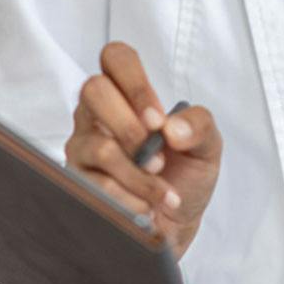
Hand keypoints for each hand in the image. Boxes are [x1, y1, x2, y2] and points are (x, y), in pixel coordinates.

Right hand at [65, 42, 221, 258]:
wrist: (175, 225)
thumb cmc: (186, 176)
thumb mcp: (207, 146)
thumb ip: (198, 125)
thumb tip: (170, 129)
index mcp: (129, 97)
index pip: (116, 57)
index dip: (134, 81)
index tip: (157, 119)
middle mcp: (98, 116)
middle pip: (92, 90)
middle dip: (131, 126)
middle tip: (158, 155)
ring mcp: (82, 147)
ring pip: (98, 146)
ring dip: (139, 174)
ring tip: (163, 191)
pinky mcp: (75, 182)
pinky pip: (95, 184)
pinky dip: (131, 198)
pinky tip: (147, 209)